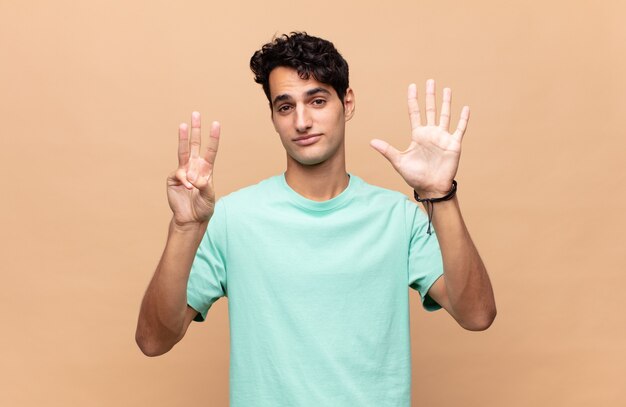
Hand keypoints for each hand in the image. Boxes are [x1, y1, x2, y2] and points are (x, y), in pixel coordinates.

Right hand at [166, 112, 220, 226]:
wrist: (190, 218)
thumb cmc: (203, 207)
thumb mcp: (209, 197)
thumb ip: (204, 186)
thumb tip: (194, 177)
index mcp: (207, 169)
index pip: (211, 150)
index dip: (213, 137)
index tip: (216, 124)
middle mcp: (195, 167)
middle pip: (195, 144)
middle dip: (196, 129)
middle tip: (196, 113)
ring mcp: (183, 171)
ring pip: (183, 151)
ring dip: (182, 137)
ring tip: (182, 124)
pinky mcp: (174, 178)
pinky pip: (179, 174)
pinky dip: (185, 180)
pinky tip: (188, 187)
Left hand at [370, 79, 468, 197]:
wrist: (431, 188)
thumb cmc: (415, 176)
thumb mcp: (399, 161)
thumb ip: (387, 150)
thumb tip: (371, 141)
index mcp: (418, 135)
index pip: (415, 112)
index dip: (413, 99)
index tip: (412, 86)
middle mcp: (431, 133)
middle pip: (430, 109)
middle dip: (430, 96)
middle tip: (430, 81)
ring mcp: (443, 137)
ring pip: (445, 115)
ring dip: (446, 103)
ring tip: (447, 89)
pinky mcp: (453, 144)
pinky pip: (460, 128)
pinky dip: (463, 119)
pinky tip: (465, 108)